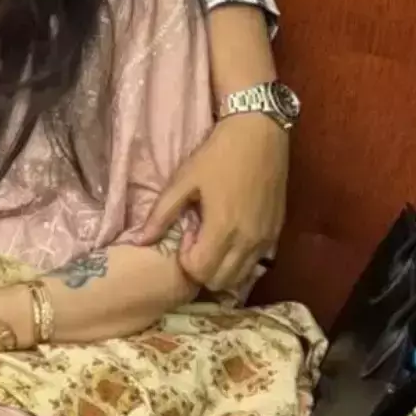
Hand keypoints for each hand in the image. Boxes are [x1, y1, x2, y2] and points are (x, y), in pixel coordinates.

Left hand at [139, 112, 288, 292]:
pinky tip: (233, 231)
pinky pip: (257, 262)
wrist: (260, 134)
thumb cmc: (217, 155)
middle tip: (198, 237)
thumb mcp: (184, 180)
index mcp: (223, 229)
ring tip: (215, 235)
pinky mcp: (277, 232)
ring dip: (223, 266)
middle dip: (203, 268)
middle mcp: (248, 241)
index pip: (200, 272)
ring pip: (241, 276)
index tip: (186, 232)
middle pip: (220, 282)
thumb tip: (139, 241)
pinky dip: (241, 258)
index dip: (186, 259)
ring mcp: (266, 239)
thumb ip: (161, 214)